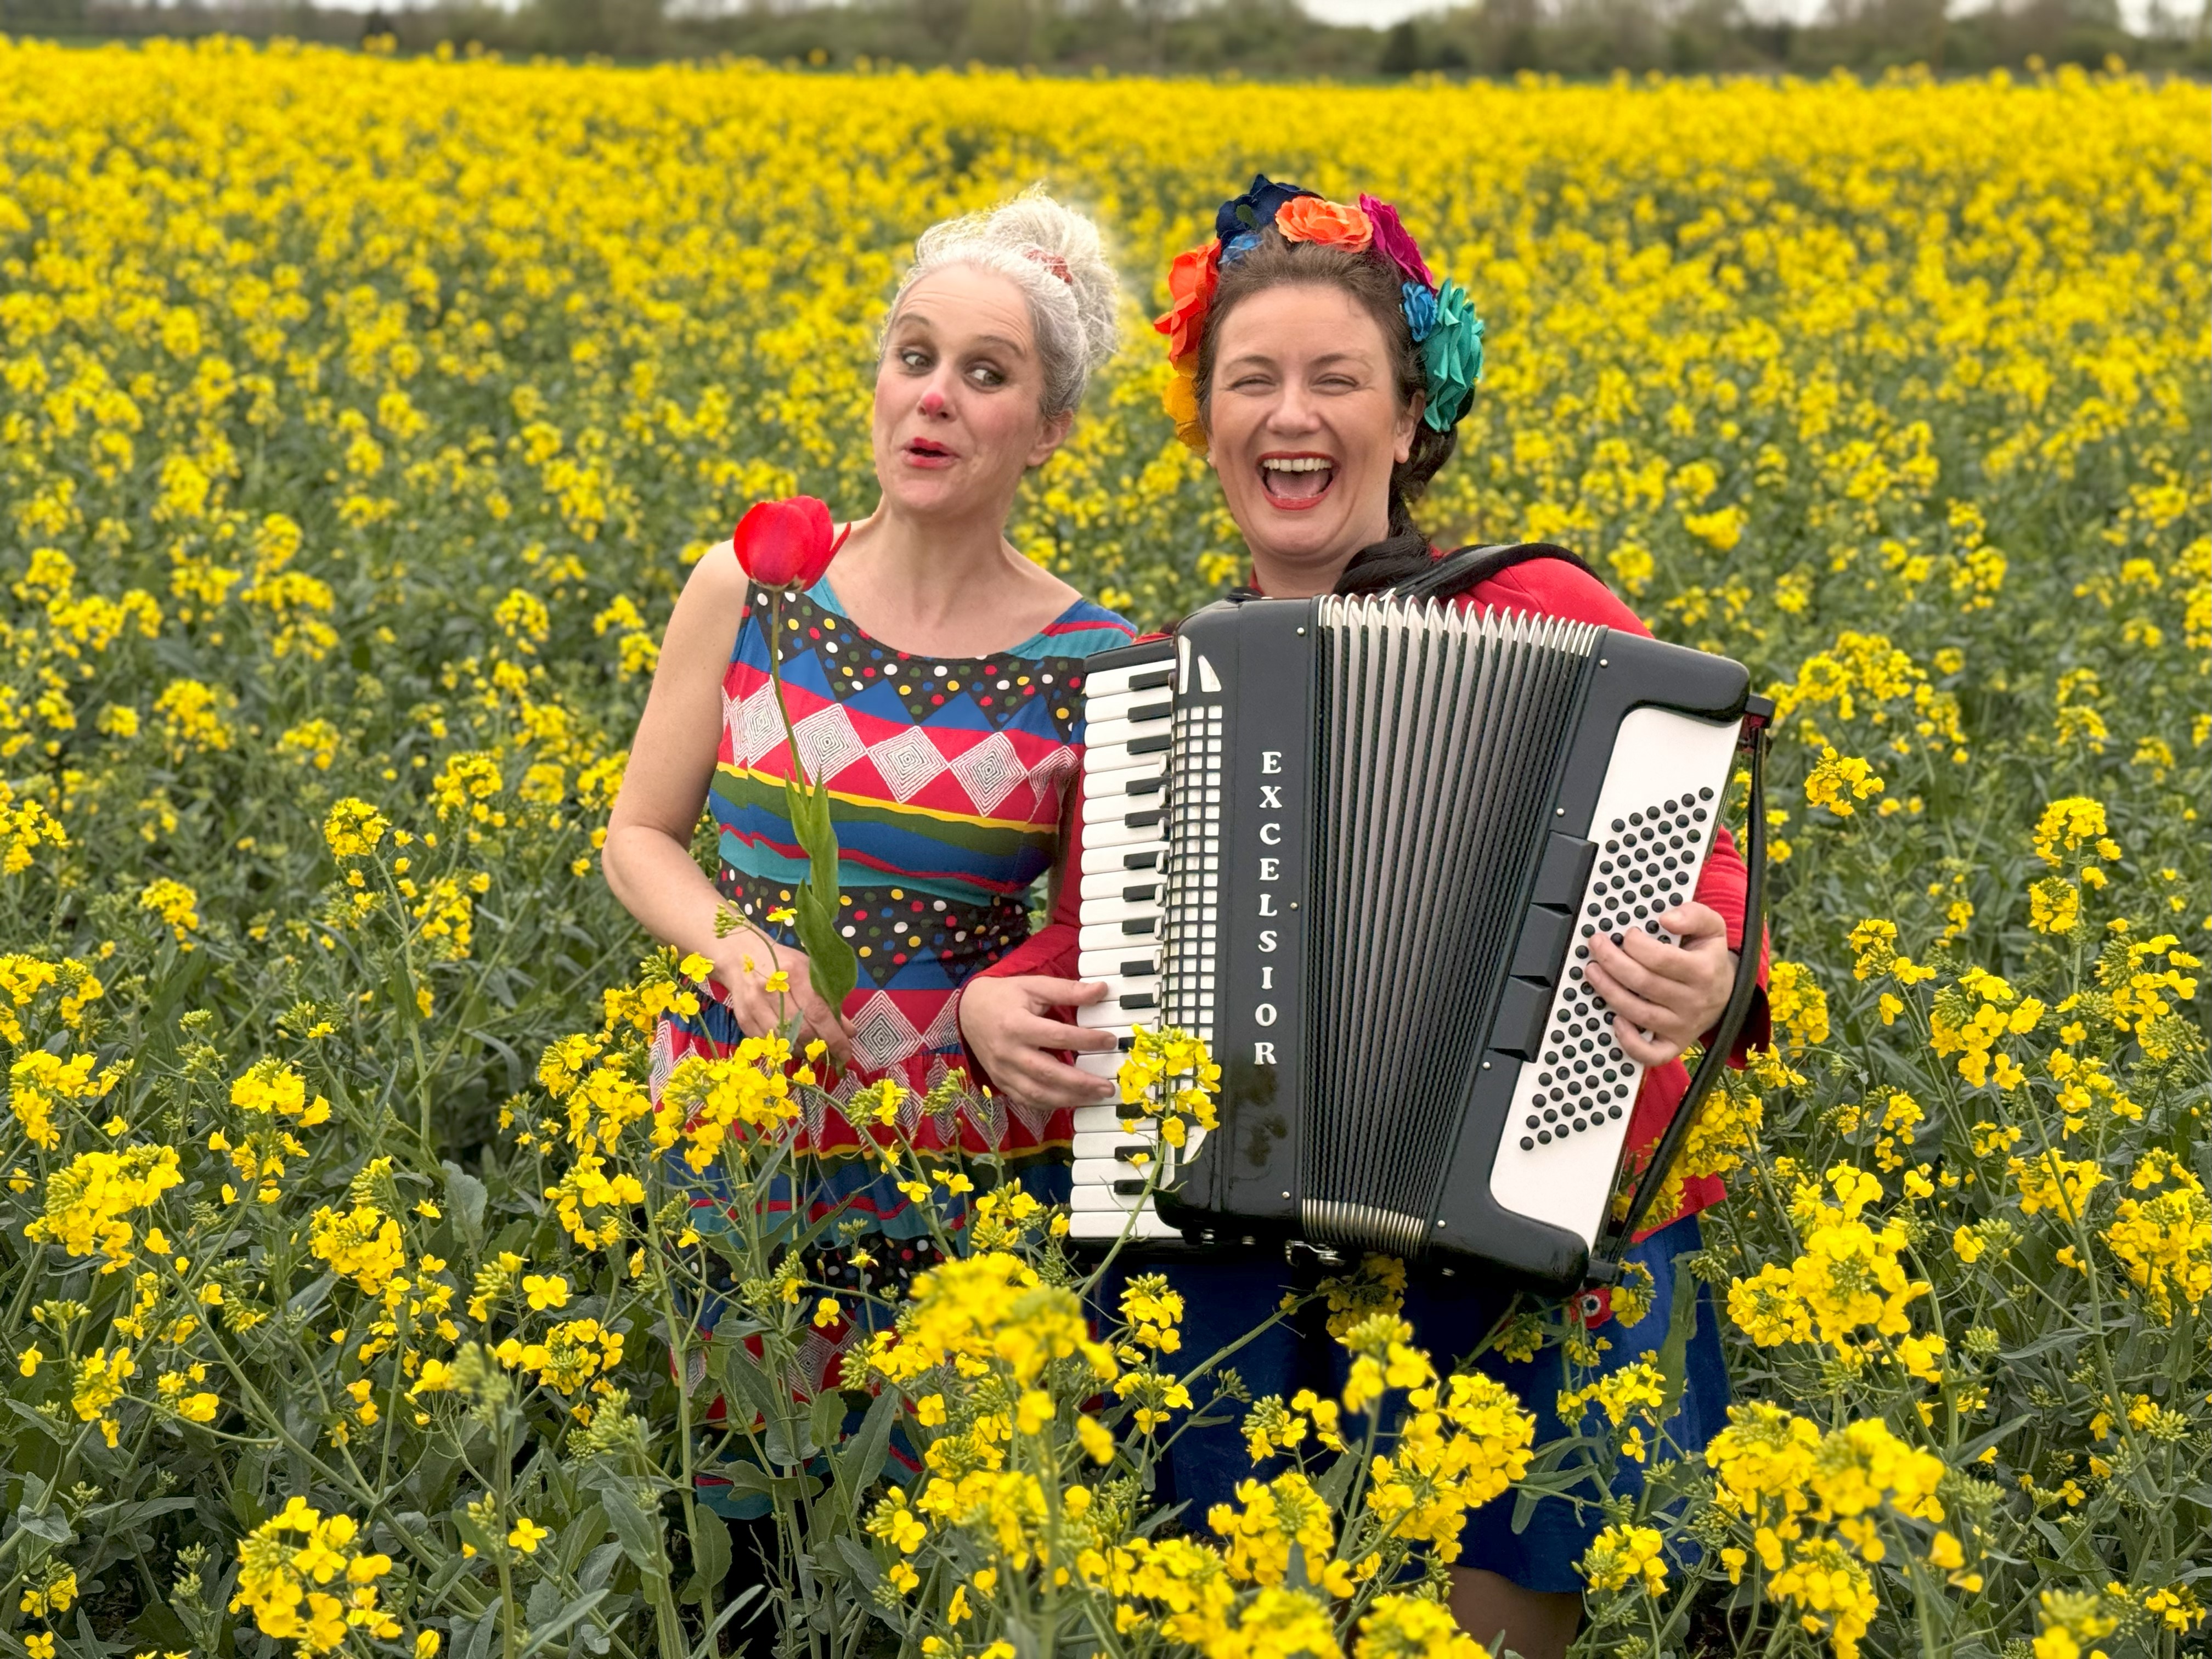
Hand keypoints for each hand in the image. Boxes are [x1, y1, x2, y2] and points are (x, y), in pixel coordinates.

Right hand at [709, 932, 854, 1070]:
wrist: (742, 956)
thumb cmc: (783, 963)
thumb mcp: (810, 972)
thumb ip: (829, 1000)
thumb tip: (848, 1031)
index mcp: (795, 974)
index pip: (818, 1013)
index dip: (834, 1037)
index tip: (845, 1052)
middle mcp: (772, 990)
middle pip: (801, 1030)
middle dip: (820, 1046)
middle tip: (832, 1052)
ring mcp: (755, 1005)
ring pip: (784, 1040)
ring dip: (803, 1050)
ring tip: (813, 1048)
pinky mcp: (744, 1019)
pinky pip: (769, 1043)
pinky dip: (784, 1048)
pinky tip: (794, 1045)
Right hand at [958, 976, 1118, 1108]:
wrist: (968, 1010)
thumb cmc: (1004, 996)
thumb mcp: (1034, 986)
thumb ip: (1068, 990)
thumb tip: (1101, 991)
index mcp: (1016, 1024)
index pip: (1057, 1037)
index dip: (1086, 1040)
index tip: (1110, 1041)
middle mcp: (1008, 1052)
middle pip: (1048, 1073)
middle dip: (1081, 1083)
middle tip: (1107, 1086)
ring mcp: (1002, 1071)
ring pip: (1037, 1094)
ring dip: (1069, 1099)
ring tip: (1095, 1097)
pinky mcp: (1001, 1082)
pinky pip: (1027, 1100)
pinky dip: (1050, 1104)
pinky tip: (1071, 1100)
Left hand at [1584, 901, 1737, 1066]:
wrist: (1727, 993)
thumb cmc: (1709, 958)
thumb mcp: (1711, 928)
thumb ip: (1693, 915)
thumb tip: (1667, 918)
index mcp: (1702, 971)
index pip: (1661, 959)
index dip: (1636, 945)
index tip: (1627, 934)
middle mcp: (1693, 1001)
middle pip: (1643, 983)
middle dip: (1612, 962)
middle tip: (1597, 945)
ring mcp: (1682, 1025)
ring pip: (1639, 1013)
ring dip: (1609, 992)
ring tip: (1592, 971)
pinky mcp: (1673, 1044)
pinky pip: (1650, 1053)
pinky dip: (1629, 1042)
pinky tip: (1614, 1020)